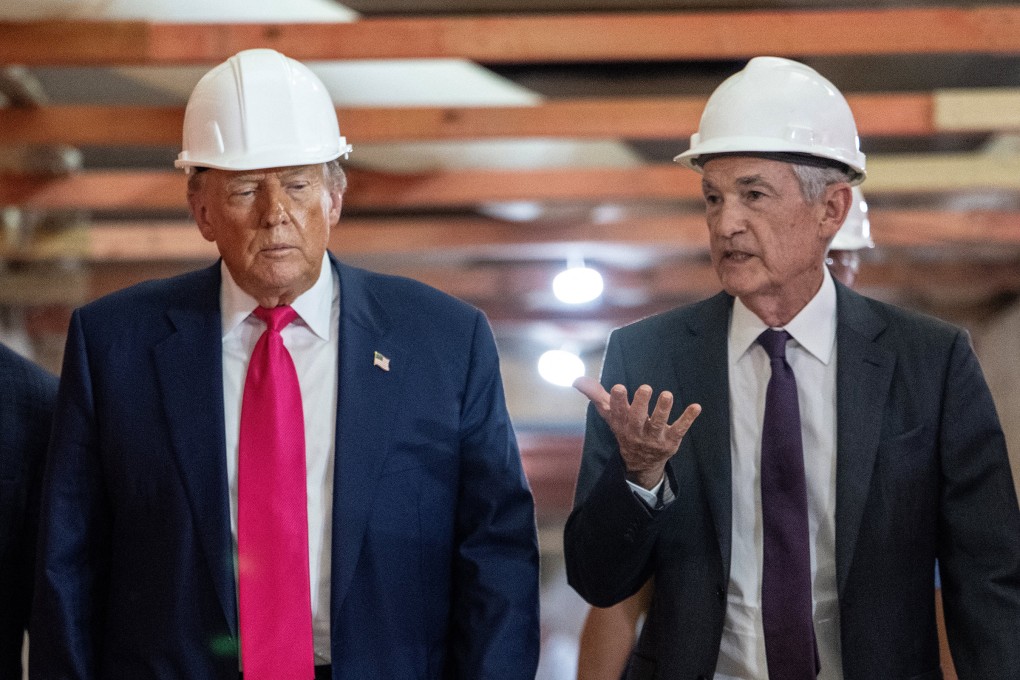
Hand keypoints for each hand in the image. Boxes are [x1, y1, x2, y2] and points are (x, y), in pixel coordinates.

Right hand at [573, 376, 700, 489]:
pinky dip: (688, 419)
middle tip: (645, 387)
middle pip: (637, 419)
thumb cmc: (625, 428)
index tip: (619, 388)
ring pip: (658, 424)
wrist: (641, 461)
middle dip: (641, 404)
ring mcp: (654, 438)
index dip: (618, 401)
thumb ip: (595, 395)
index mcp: (621, 423)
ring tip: (666, 394)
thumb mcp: (609, 413)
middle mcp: (636, 432)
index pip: (617, 412)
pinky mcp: (671, 441)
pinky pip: (680, 429)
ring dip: (663, 410)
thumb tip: (576, 380)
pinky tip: (696, 407)